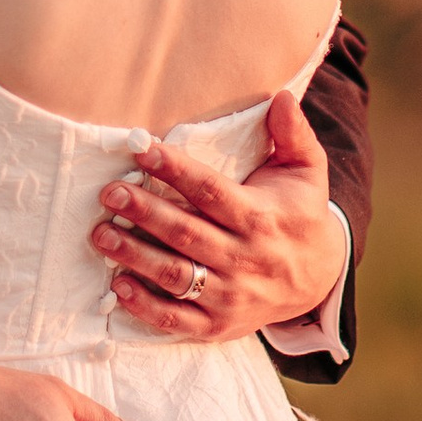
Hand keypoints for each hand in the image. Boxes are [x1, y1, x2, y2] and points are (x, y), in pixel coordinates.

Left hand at [89, 92, 343, 342]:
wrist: (320, 280)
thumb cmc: (300, 215)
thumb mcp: (307, 172)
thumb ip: (293, 134)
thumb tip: (281, 96)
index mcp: (260, 218)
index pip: (211, 191)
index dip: (175, 170)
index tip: (141, 148)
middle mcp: (244, 258)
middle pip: (186, 233)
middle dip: (144, 211)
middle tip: (109, 192)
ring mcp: (230, 295)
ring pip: (176, 276)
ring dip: (135, 255)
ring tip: (101, 234)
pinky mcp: (218, 324)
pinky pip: (176, 320)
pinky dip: (145, 306)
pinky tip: (119, 284)